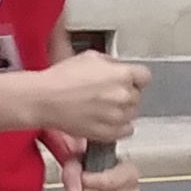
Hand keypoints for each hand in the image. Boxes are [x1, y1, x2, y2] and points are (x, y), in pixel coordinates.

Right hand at [22, 49, 147, 147]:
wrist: (46, 99)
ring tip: (103, 106)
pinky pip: (126, 130)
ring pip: (132, 113)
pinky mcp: (109, 133)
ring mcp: (117, 117)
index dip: (135, 78)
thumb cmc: (63, 78)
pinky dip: (119, 126)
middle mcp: (124, 96)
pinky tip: (105, 118)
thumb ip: (111, 63)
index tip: (130, 80)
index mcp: (122, 75)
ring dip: (122, 110)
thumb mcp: (90, 57)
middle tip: (108, 92)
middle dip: (126, 93)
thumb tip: (118, 68)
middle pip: (138, 96)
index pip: (145, 77)